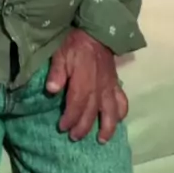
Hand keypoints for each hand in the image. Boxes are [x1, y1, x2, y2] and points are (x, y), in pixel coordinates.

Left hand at [46, 28, 127, 143]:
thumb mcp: (60, 52)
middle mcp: (99, 86)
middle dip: (83, 127)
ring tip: (101, 140)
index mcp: (84, 79)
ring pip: (111, 111)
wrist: (96, 31)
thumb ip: (57, 71)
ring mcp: (109, 86)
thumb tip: (51, 90)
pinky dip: (121, 113)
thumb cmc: (75, 43)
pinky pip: (122, 101)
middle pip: (92, 112)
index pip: (77, 104)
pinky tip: (117, 121)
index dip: (70, 118)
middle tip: (74, 137)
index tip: (62, 127)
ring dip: (107, 127)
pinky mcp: (115, 84)